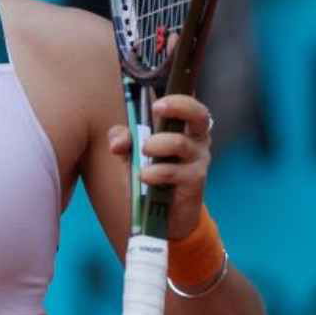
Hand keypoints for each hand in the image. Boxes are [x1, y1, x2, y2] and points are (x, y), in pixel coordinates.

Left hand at [107, 93, 212, 241]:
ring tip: (143, 150)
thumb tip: (116, 141)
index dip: (178, 99)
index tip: (156, 102)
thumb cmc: (153, 174)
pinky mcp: (195, 181)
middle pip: (199, 115)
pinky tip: (144, 176)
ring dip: (159, 144)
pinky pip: (175, 171)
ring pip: (181, 143)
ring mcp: (198, 160)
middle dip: (178, 108)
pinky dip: (156, 171)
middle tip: (156, 109)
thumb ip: (125, 141)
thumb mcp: (134, 154)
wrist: (167, 215)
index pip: (190, 104)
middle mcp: (197, 140)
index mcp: (185, 127)